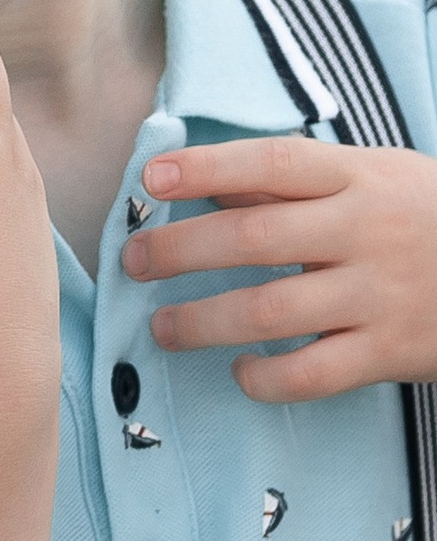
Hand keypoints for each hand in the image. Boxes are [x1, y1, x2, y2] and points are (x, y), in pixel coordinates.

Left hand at [124, 136, 436, 397]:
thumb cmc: (427, 216)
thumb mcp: (376, 176)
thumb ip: (297, 180)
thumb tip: (211, 182)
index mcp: (359, 177)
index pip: (272, 162)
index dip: (206, 167)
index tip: (151, 178)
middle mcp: (365, 231)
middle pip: (253, 236)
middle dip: (179, 249)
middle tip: (133, 260)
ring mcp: (378, 295)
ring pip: (269, 310)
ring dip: (201, 321)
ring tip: (163, 326)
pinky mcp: (390, 352)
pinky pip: (312, 374)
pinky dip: (266, 377)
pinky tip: (241, 372)